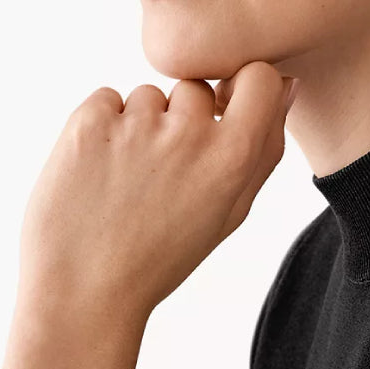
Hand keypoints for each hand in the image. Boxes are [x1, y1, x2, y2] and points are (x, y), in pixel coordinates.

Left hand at [14, 61, 298, 327]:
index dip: (239, 90)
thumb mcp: (228, 215)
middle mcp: (188, 133)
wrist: (84, 292)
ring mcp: (136, 125)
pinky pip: (105, 101)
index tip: (222, 114)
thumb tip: (285, 84)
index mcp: (233, 159)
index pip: (258, 76)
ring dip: (138, 127)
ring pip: (147, 97)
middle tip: (159, 176)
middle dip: (180, 120)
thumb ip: (263, 149)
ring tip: (125, 184)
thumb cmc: (160, 257)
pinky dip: (101, 129)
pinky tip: (97, 175)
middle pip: (196, 89)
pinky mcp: (88, 122)